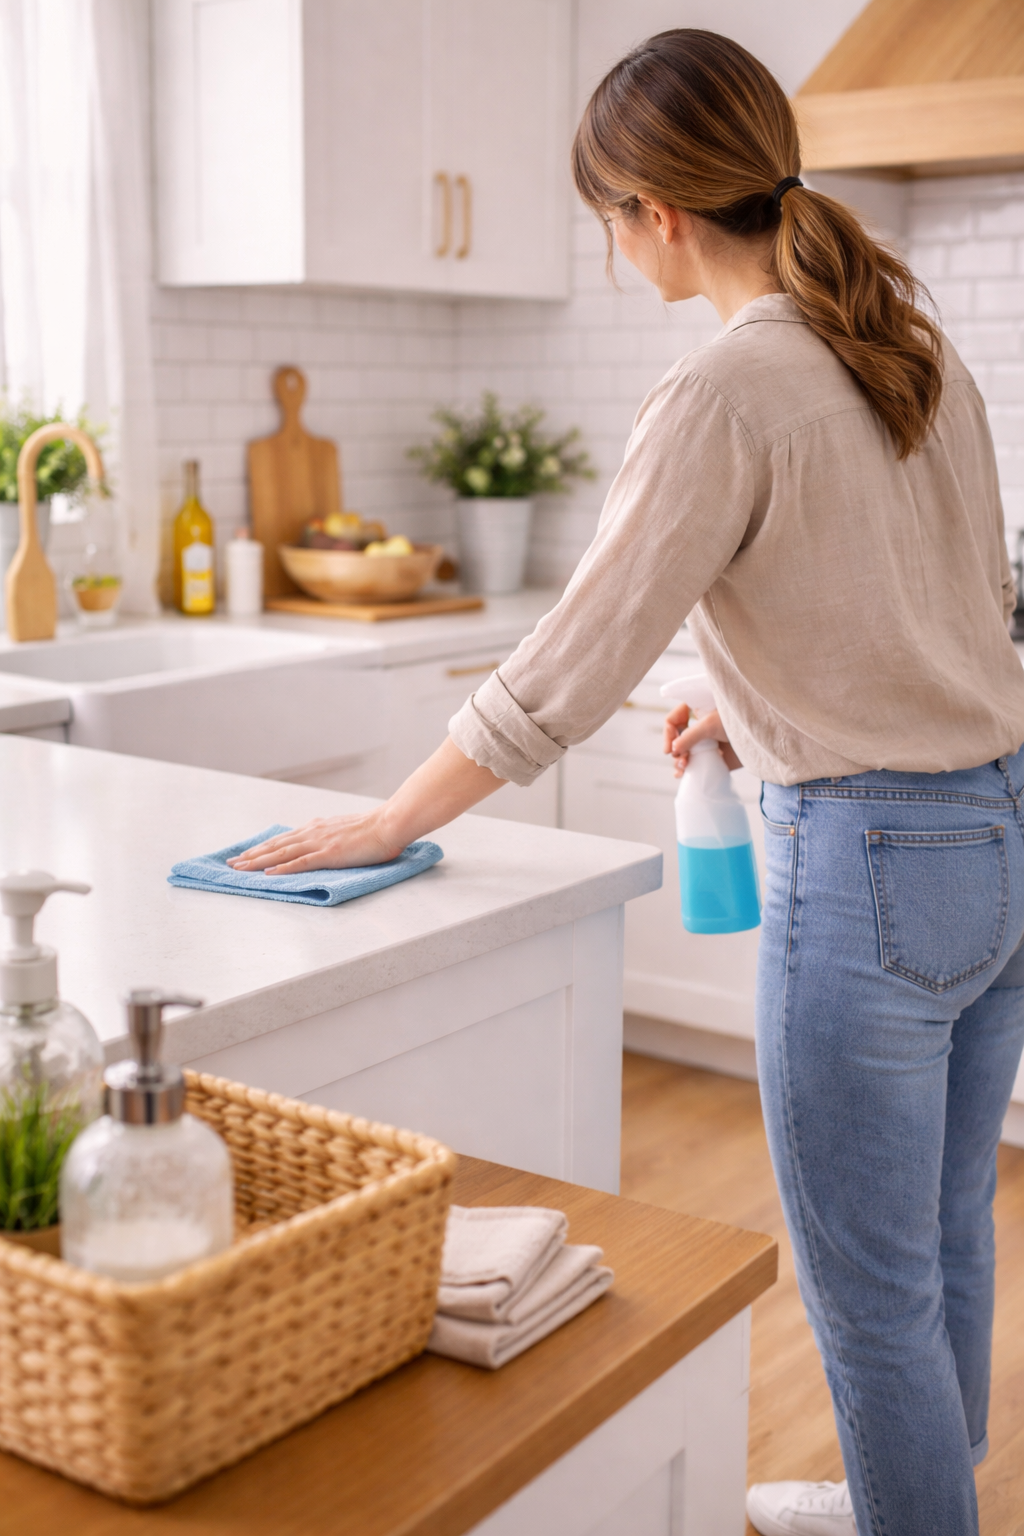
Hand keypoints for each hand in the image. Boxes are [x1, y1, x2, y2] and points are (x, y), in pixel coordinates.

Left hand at [226, 736, 505, 875]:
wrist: (392, 822)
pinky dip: (282, 868)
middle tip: (232, 863)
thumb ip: (332, 837)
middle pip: (276, 845)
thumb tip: (325, 846)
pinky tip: (268, 874)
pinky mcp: (329, 854)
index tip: (246, 854)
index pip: (284, 839)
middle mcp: (314, 832)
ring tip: (240, 868)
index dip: (263, 847)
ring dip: (258, 861)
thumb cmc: (377, 828)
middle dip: (251, 854)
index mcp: (318, 828)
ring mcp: (320, 843)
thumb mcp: (348, 831)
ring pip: (281, 853)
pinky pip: (300, 862)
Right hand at [663, 704, 741, 778]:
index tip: (669, 749)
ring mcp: (707, 742)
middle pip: (676, 739)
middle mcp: (699, 726)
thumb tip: (673, 750)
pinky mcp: (715, 757)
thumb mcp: (710, 724)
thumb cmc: (738, 720)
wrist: (763, 736)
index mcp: (696, 710)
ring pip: (684, 753)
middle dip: (675, 751)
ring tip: (683, 768)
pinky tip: (682, 775)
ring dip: (679, 761)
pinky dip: (688, 770)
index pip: (673, 720)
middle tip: (681, 760)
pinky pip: (697, 764)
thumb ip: (690, 736)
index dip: (668, 733)